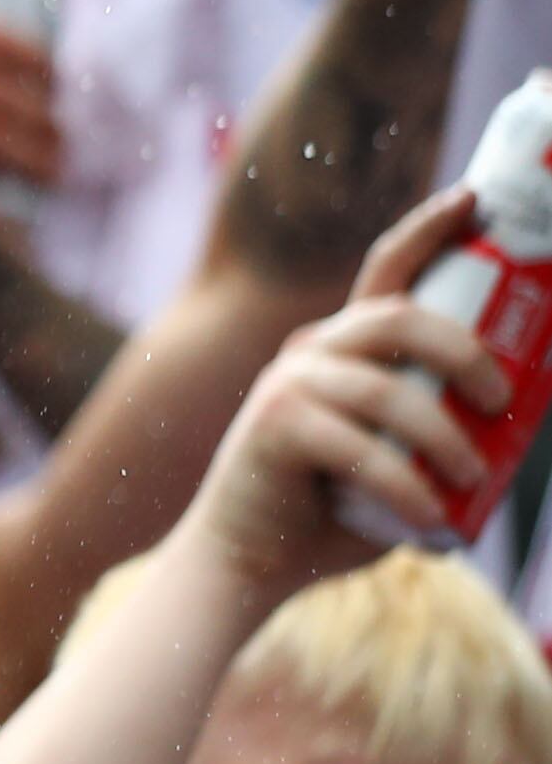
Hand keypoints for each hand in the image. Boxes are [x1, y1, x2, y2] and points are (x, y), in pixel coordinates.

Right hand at [170, 187, 507, 593]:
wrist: (247, 563)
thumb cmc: (330, 512)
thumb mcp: (394, 454)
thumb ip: (432, 424)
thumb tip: (516, 418)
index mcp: (339, 345)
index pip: (385, 268)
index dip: (429, 228)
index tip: (475, 200)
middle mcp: (310, 350)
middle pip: (400, 317)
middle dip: (466, 352)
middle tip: (503, 399)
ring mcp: (287, 385)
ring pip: (389, 390)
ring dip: (446, 437)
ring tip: (475, 479)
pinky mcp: (275, 428)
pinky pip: (361, 449)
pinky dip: (406, 487)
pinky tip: (432, 518)